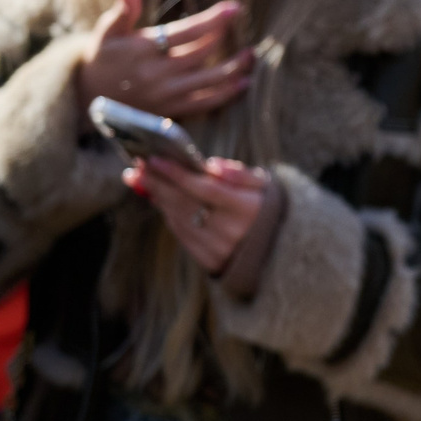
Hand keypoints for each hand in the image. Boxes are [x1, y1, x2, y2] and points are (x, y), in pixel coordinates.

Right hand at [74, 0, 252, 121]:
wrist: (89, 96)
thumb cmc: (103, 56)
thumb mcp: (108, 30)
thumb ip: (123, 10)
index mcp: (143, 50)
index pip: (186, 32)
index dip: (213, 19)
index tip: (236, 8)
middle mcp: (157, 73)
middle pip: (201, 54)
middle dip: (223, 37)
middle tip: (240, 23)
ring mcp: (166, 94)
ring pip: (208, 81)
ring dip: (234, 68)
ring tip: (251, 54)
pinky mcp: (171, 110)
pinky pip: (204, 103)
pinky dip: (226, 94)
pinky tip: (244, 82)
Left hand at [128, 155, 271, 276]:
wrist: (284, 254)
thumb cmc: (271, 211)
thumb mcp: (267, 188)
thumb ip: (242, 174)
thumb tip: (213, 166)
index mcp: (248, 209)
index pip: (204, 188)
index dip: (176, 173)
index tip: (153, 159)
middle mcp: (231, 231)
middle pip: (184, 202)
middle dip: (157, 183)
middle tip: (136, 168)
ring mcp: (219, 249)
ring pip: (179, 218)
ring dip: (159, 198)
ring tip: (143, 180)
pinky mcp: (210, 262)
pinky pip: (183, 235)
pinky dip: (169, 216)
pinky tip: (161, 201)